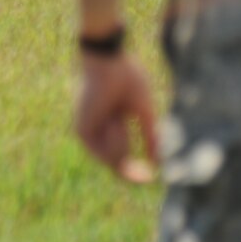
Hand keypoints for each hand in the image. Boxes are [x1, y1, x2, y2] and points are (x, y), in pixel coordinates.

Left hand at [74, 52, 159, 183]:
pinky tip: (115, 121)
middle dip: (132, 174)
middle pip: (116, 165)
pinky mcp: (83, 132)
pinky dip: (116, 140)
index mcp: (112, 123)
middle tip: (148, 178)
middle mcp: (99, 131)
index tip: (153, 178)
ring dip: (123, 143)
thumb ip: (149, 135)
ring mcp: (89, 133)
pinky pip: (105, 152)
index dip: (136, 172)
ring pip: (113, 160)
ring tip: (120, 118)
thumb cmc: (127, 79)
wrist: (109, 63)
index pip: (121, 157)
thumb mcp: (144, 111)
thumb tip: (157, 160)